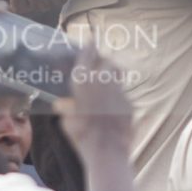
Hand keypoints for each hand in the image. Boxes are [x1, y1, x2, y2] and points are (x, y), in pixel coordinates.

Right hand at [55, 42, 133, 160]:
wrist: (107, 151)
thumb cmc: (81, 137)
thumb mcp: (67, 122)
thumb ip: (66, 109)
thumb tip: (62, 104)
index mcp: (84, 84)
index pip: (87, 57)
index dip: (89, 47)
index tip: (91, 39)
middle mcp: (103, 83)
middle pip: (107, 62)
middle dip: (103, 61)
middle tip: (99, 63)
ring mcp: (119, 92)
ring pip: (117, 75)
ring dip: (111, 75)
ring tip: (106, 81)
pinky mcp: (129, 103)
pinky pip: (122, 95)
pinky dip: (116, 97)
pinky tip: (111, 107)